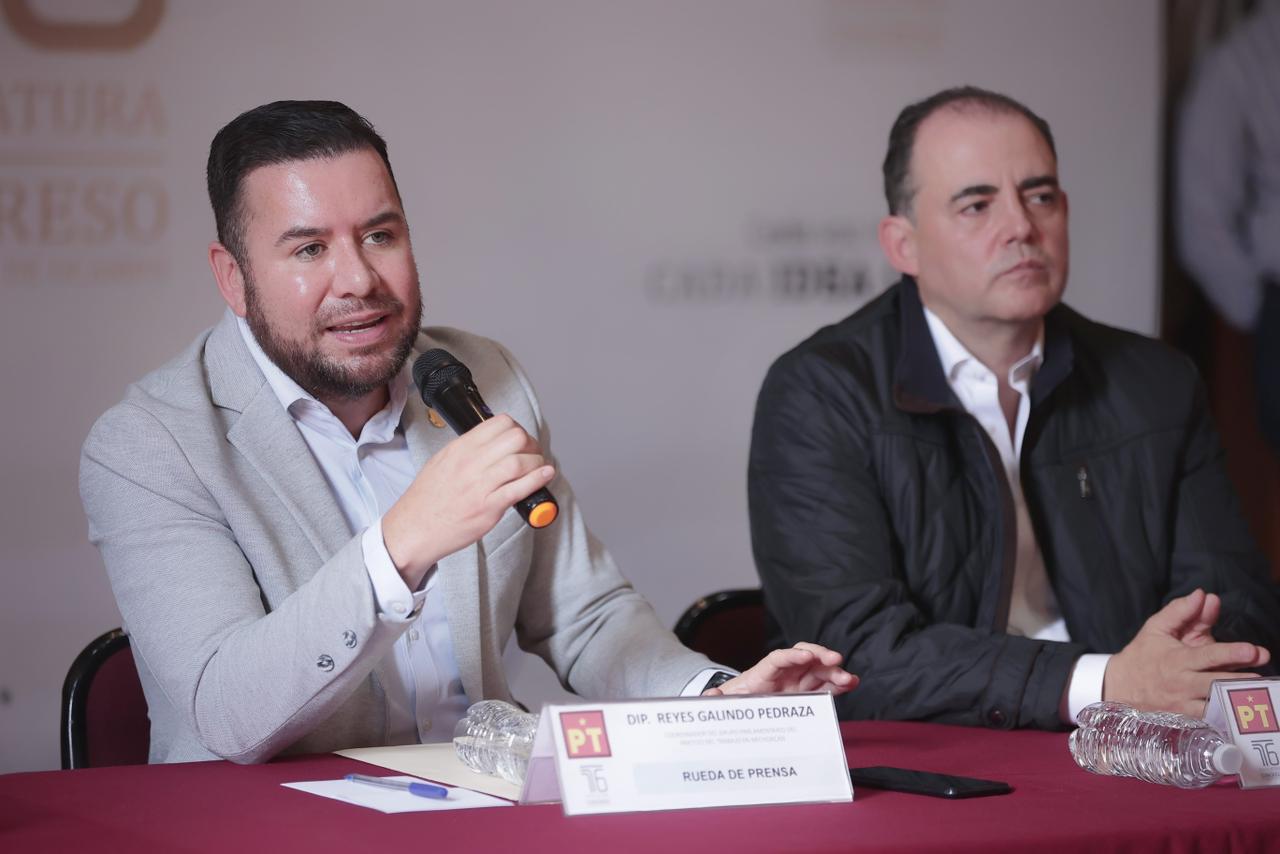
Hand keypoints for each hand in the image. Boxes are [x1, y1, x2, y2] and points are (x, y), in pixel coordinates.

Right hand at [382, 414, 554, 586]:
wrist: (414, 528)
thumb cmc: (427, 499)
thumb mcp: (442, 461)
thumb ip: (467, 450)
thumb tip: (493, 442)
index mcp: (460, 448)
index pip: (500, 423)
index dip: (518, 429)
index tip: (521, 440)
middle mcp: (470, 463)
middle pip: (515, 438)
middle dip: (531, 444)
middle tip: (532, 454)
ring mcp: (480, 485)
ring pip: (520, 462)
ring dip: (537, 462)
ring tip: (539, 467)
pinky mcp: (488, 507)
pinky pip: (520, 488)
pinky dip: (538, 480)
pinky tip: (545, 475)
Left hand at [704, 642, 857, 696]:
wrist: (742, 706)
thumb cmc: (735, 703)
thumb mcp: (722, 703)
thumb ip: (715, 700)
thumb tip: (710, 696)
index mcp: (761, 674)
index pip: (777, 659)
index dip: (791, 656)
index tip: (804, 656)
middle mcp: (782, 673)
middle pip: (803, 658)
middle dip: (820, 656)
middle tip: (836, 661)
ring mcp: (796, 681)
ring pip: (818, 670)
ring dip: (834, 672)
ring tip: (849, 679)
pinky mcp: (807, 692)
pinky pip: (825, 685)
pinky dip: (838, 683)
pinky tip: (852, 683)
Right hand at [1103, 589, 1270, 715]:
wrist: (1119, 686)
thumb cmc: (1142, 654)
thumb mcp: (1156, 628)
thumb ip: (1181, 611)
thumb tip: (1204, 595)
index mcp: (1177, 659)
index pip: (1207, 656)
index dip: (1231, 653)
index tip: (1252, 650)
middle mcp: (1183, 683)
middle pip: (1217, 683)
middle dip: (1242, 679)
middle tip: (1262, 674)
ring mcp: (1185, 704)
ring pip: (1216, 705)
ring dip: (1239, 700)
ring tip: (1260, 694)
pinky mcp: (1186, 718)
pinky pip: (1210, 720)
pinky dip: (1227, 716)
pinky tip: (1243, 711)